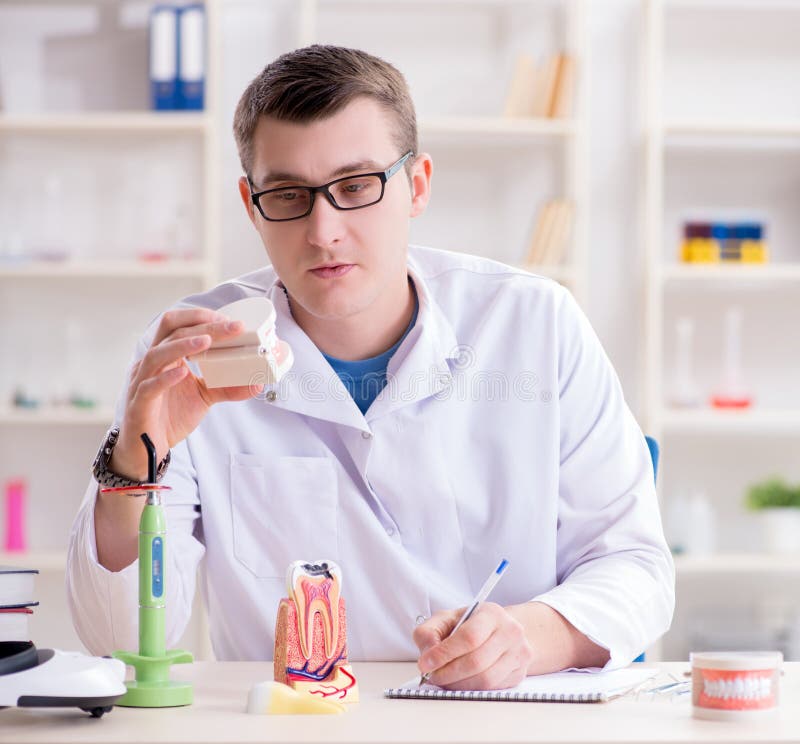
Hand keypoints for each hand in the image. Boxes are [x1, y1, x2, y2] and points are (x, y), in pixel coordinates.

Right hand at [111, 307, 259, 479]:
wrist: (149, 448)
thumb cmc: (171, 416)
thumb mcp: (204, 397)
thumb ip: (228, 387)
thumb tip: (258, 383)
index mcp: (165, 356)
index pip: (179, 325)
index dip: (202, 318)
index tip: (229, 321)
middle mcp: (151, 363)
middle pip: (171, 332)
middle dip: (201, 325)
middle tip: (230, 326)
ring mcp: (142, 381)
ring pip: (157, 354)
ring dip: (183, 345)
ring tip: (207, 340)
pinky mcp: (139, 403)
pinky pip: (150, 386)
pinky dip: (166, 378)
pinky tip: (183, 372)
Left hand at [413, 602, 534, 689]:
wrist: (502, 630)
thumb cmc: (472, 624)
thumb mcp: (448, 618)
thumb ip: (430, 631)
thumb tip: (427, 654)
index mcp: (492, 614)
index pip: (469, 637)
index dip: (445, 653)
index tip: (426, 663)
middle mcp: (510, 632)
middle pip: (476, 661)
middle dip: (448, 673)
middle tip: (432, 676)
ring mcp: (518, 654)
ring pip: (485, 679)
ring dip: (458, 684)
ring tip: (444, 680)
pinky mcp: (519, 673)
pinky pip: (491, 688)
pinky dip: (471, 689)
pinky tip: (460, 682)